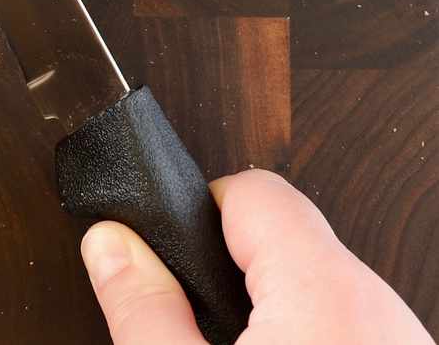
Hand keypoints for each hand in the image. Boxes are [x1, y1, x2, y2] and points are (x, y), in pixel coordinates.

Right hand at [81, 168, 432, 343]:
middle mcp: (383, 312)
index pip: (256, 190)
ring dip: (285, 318)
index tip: (171, 252)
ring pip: (331, 295)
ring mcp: (410, 344)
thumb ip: (144, 309)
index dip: (199, 212)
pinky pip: (361, 333)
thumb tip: (110, 244)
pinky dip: (323, 343)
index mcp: (322, 294)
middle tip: (199, 332)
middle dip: (237, 276)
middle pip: (294, 243)